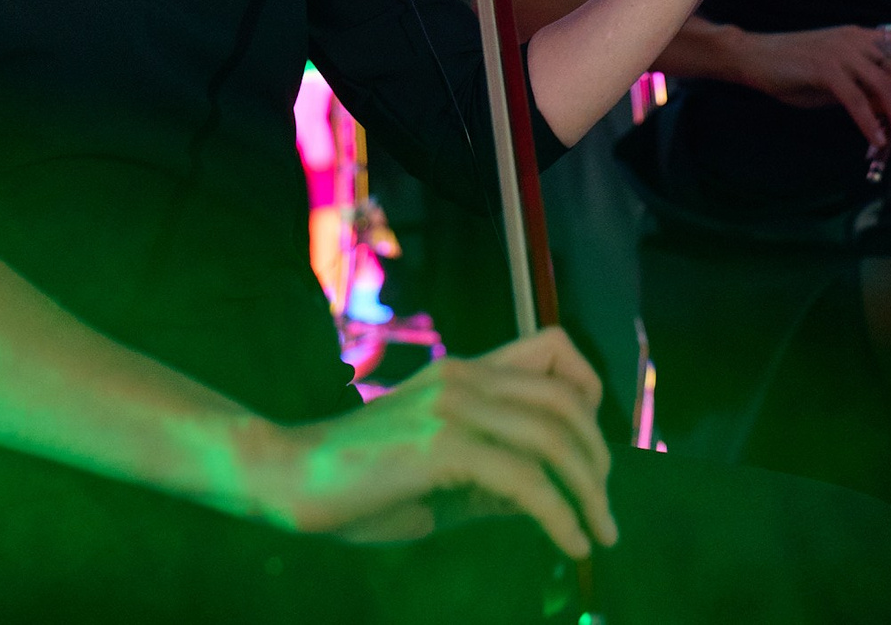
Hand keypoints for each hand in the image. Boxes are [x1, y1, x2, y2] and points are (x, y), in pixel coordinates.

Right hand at [254, 327, 614, 557]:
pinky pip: (524, 480)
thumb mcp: (439, 476)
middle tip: (603, 507)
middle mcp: (465, 377)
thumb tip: (548, 499)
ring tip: (598, 533)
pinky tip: (571, 542)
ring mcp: (454, 406)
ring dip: (589, 491)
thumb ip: (491, 479)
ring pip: (553, 437)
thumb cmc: (355, 484)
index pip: (552, 349)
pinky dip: (559, 514)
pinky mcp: (443, 446)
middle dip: (597, 456)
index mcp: (463, 373)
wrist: (288, 477)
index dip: (588, 392)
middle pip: (565, 399)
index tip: (592, 449)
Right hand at [728, 24, 890, 149]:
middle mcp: (857, 40)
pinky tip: (875, 140)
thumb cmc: (794, 69)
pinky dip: (870, 124)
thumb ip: (864, 87)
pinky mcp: (824, 70)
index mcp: (862, 36)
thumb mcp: (836, 76)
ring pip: (885, 84)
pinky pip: (857, 100)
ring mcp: (841, 53)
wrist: (755, 57)